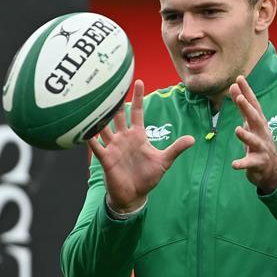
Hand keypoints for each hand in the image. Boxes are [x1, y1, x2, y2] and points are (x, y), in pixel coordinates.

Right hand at [88, 80, 194, 212]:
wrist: (134, 196)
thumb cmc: (147, 177)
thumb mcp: (164, 161)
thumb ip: (175, 149)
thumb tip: (192, 139)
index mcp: (138, 135)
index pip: (136, 112)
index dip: (137, 97)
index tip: (138, 81)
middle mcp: (123, 138)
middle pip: (118, 115)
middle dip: (114, 101)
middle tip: (110, 84)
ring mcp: (113, 147)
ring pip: (104, 126)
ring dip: (99, 115)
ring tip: (94, 101)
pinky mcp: (106, 158)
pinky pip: (96, 146)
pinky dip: (89, 138)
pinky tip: (84, 129)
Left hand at [229, 75, 276, 193]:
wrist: (272, 169)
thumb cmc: (258, 141)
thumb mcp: (250, 123)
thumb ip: (241, 106)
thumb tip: (233, 86)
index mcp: (258, 123)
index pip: (253, 104)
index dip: (247, 91)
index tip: (239, 78)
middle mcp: (262, 133)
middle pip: (255, 119)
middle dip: (248, 109)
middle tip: (240, 98)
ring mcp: (261, 148)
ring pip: (254, 141)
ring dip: (246, 136)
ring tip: (238, 130)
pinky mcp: (258, 163)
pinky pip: (249, 163)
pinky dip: (242, 163)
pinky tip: (234, 164)